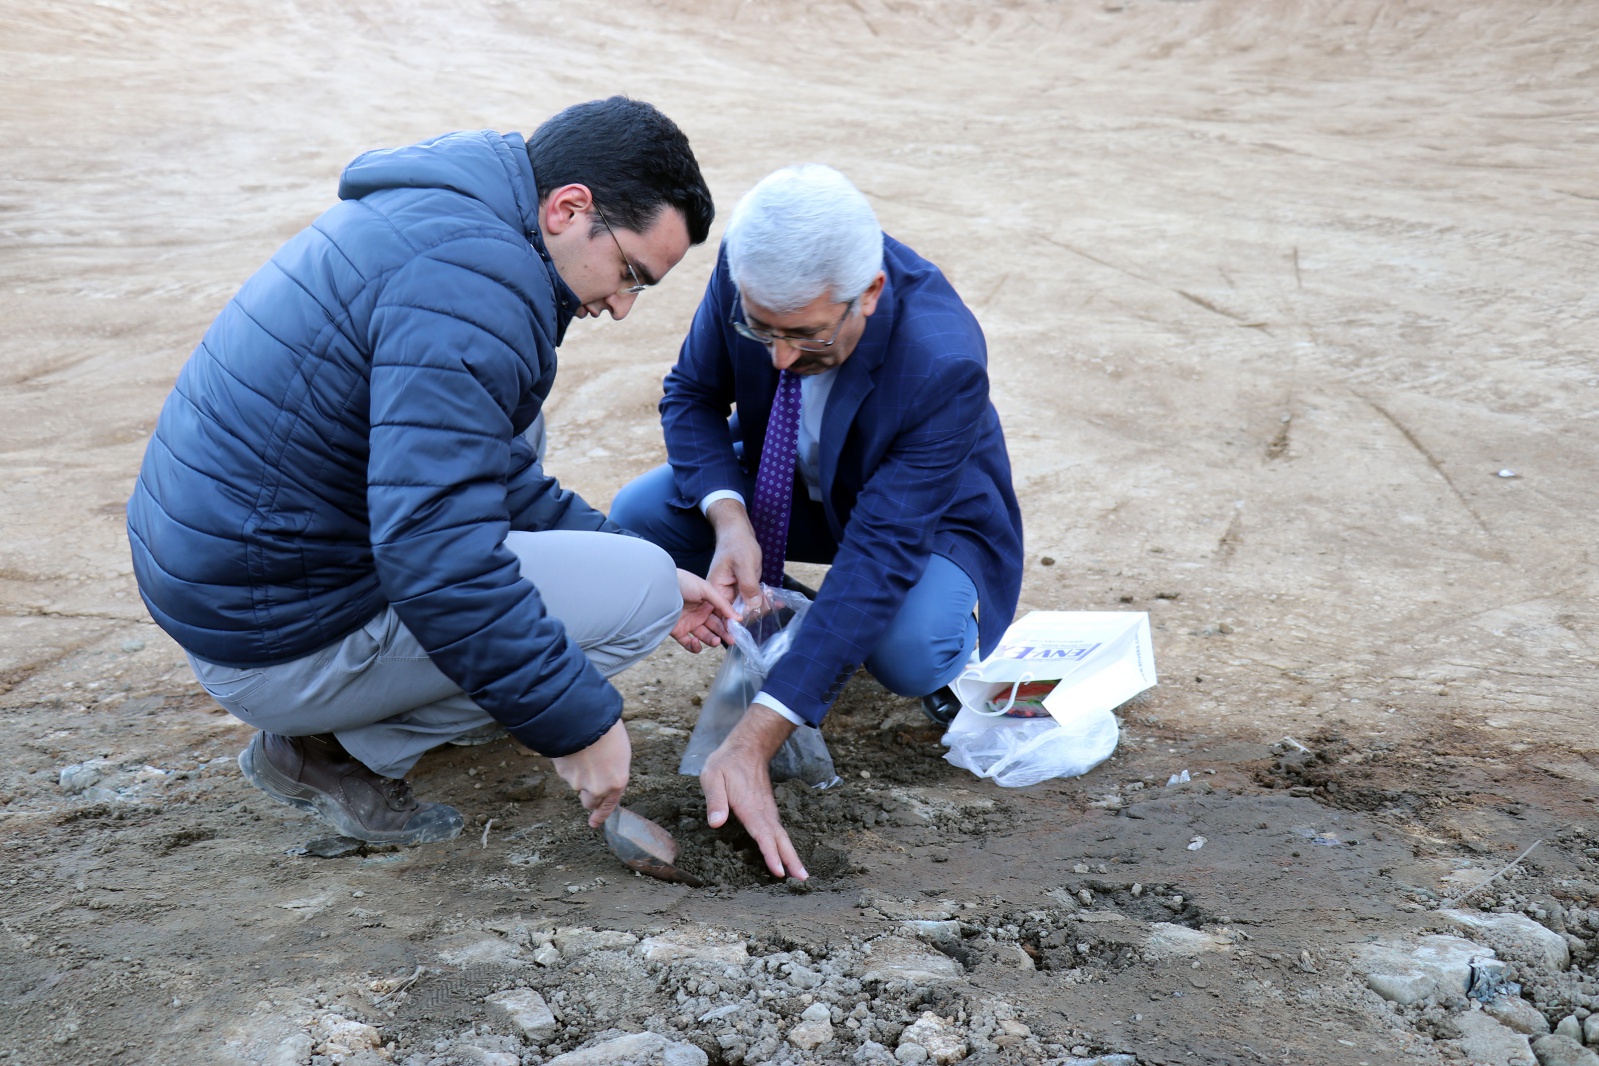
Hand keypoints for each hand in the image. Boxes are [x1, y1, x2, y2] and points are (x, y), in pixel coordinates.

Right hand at [550, 718, 630, 827]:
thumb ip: (613, 768)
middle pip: (590, 801)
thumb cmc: (607, 729)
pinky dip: (568, 763)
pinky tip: (573, 749)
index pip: (609, 805)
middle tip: (589, 778)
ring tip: (584, 751)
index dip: (600, 815)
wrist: (585, 718)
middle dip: (588, 794)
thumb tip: (605, 773)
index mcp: (617, 782)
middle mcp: (598, 787)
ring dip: (579, 773)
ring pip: (577, 783)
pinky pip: (566, 770)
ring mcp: (578, 782)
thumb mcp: (620, 750)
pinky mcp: (563, 773)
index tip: (594, 824)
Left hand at [672, 569, 739, 652]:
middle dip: (725, 633)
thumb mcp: (707, 589)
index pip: (722, 615)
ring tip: (716, 641)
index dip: (730, 622)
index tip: (737, 629)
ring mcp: (689, 623)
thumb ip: (723, 604)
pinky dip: (694, 647)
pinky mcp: (678, 632)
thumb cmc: (683, 582)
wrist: (660, 587)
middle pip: (716, 627)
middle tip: (732, 640)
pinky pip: (689, 644)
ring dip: (712, 640)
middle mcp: (700, 613)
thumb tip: (738, 618)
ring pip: (705, 636)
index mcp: (708, 602)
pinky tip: (696, 642)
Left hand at [700, 704, 808, 879]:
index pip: (763, 835)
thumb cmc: (726, 764)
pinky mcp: (768, 810)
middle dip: (791, 860)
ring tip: (800, 874)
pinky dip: (785, 845)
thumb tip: (716, 823)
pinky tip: (786, 855)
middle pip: (779, 839)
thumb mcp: (712, 777)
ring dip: (791, 855)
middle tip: (803, 879)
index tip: (780, 872)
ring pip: (781, 836)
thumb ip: (715, 800)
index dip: (771, 854)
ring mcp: (768, 810)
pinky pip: (778, 831)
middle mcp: (763, 811)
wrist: (747, 748)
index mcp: (750, 807)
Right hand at [704, 498, 764, 610]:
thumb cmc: (737, 544)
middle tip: (771, 604)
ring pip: (747, 608)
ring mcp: (733, 592)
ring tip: (775, 600)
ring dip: (762, 606)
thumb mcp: (744, 564)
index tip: (756, 618)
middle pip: (737, 613)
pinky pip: (753, 599)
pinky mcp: (743, 588)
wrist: (738, 532)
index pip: (724, 613)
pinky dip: (764, 600)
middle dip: (755, 612)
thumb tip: (754, 607)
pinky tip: (775, 599)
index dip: (738, 620)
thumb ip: (748, 586)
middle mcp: (722, 594)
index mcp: (715, 589)